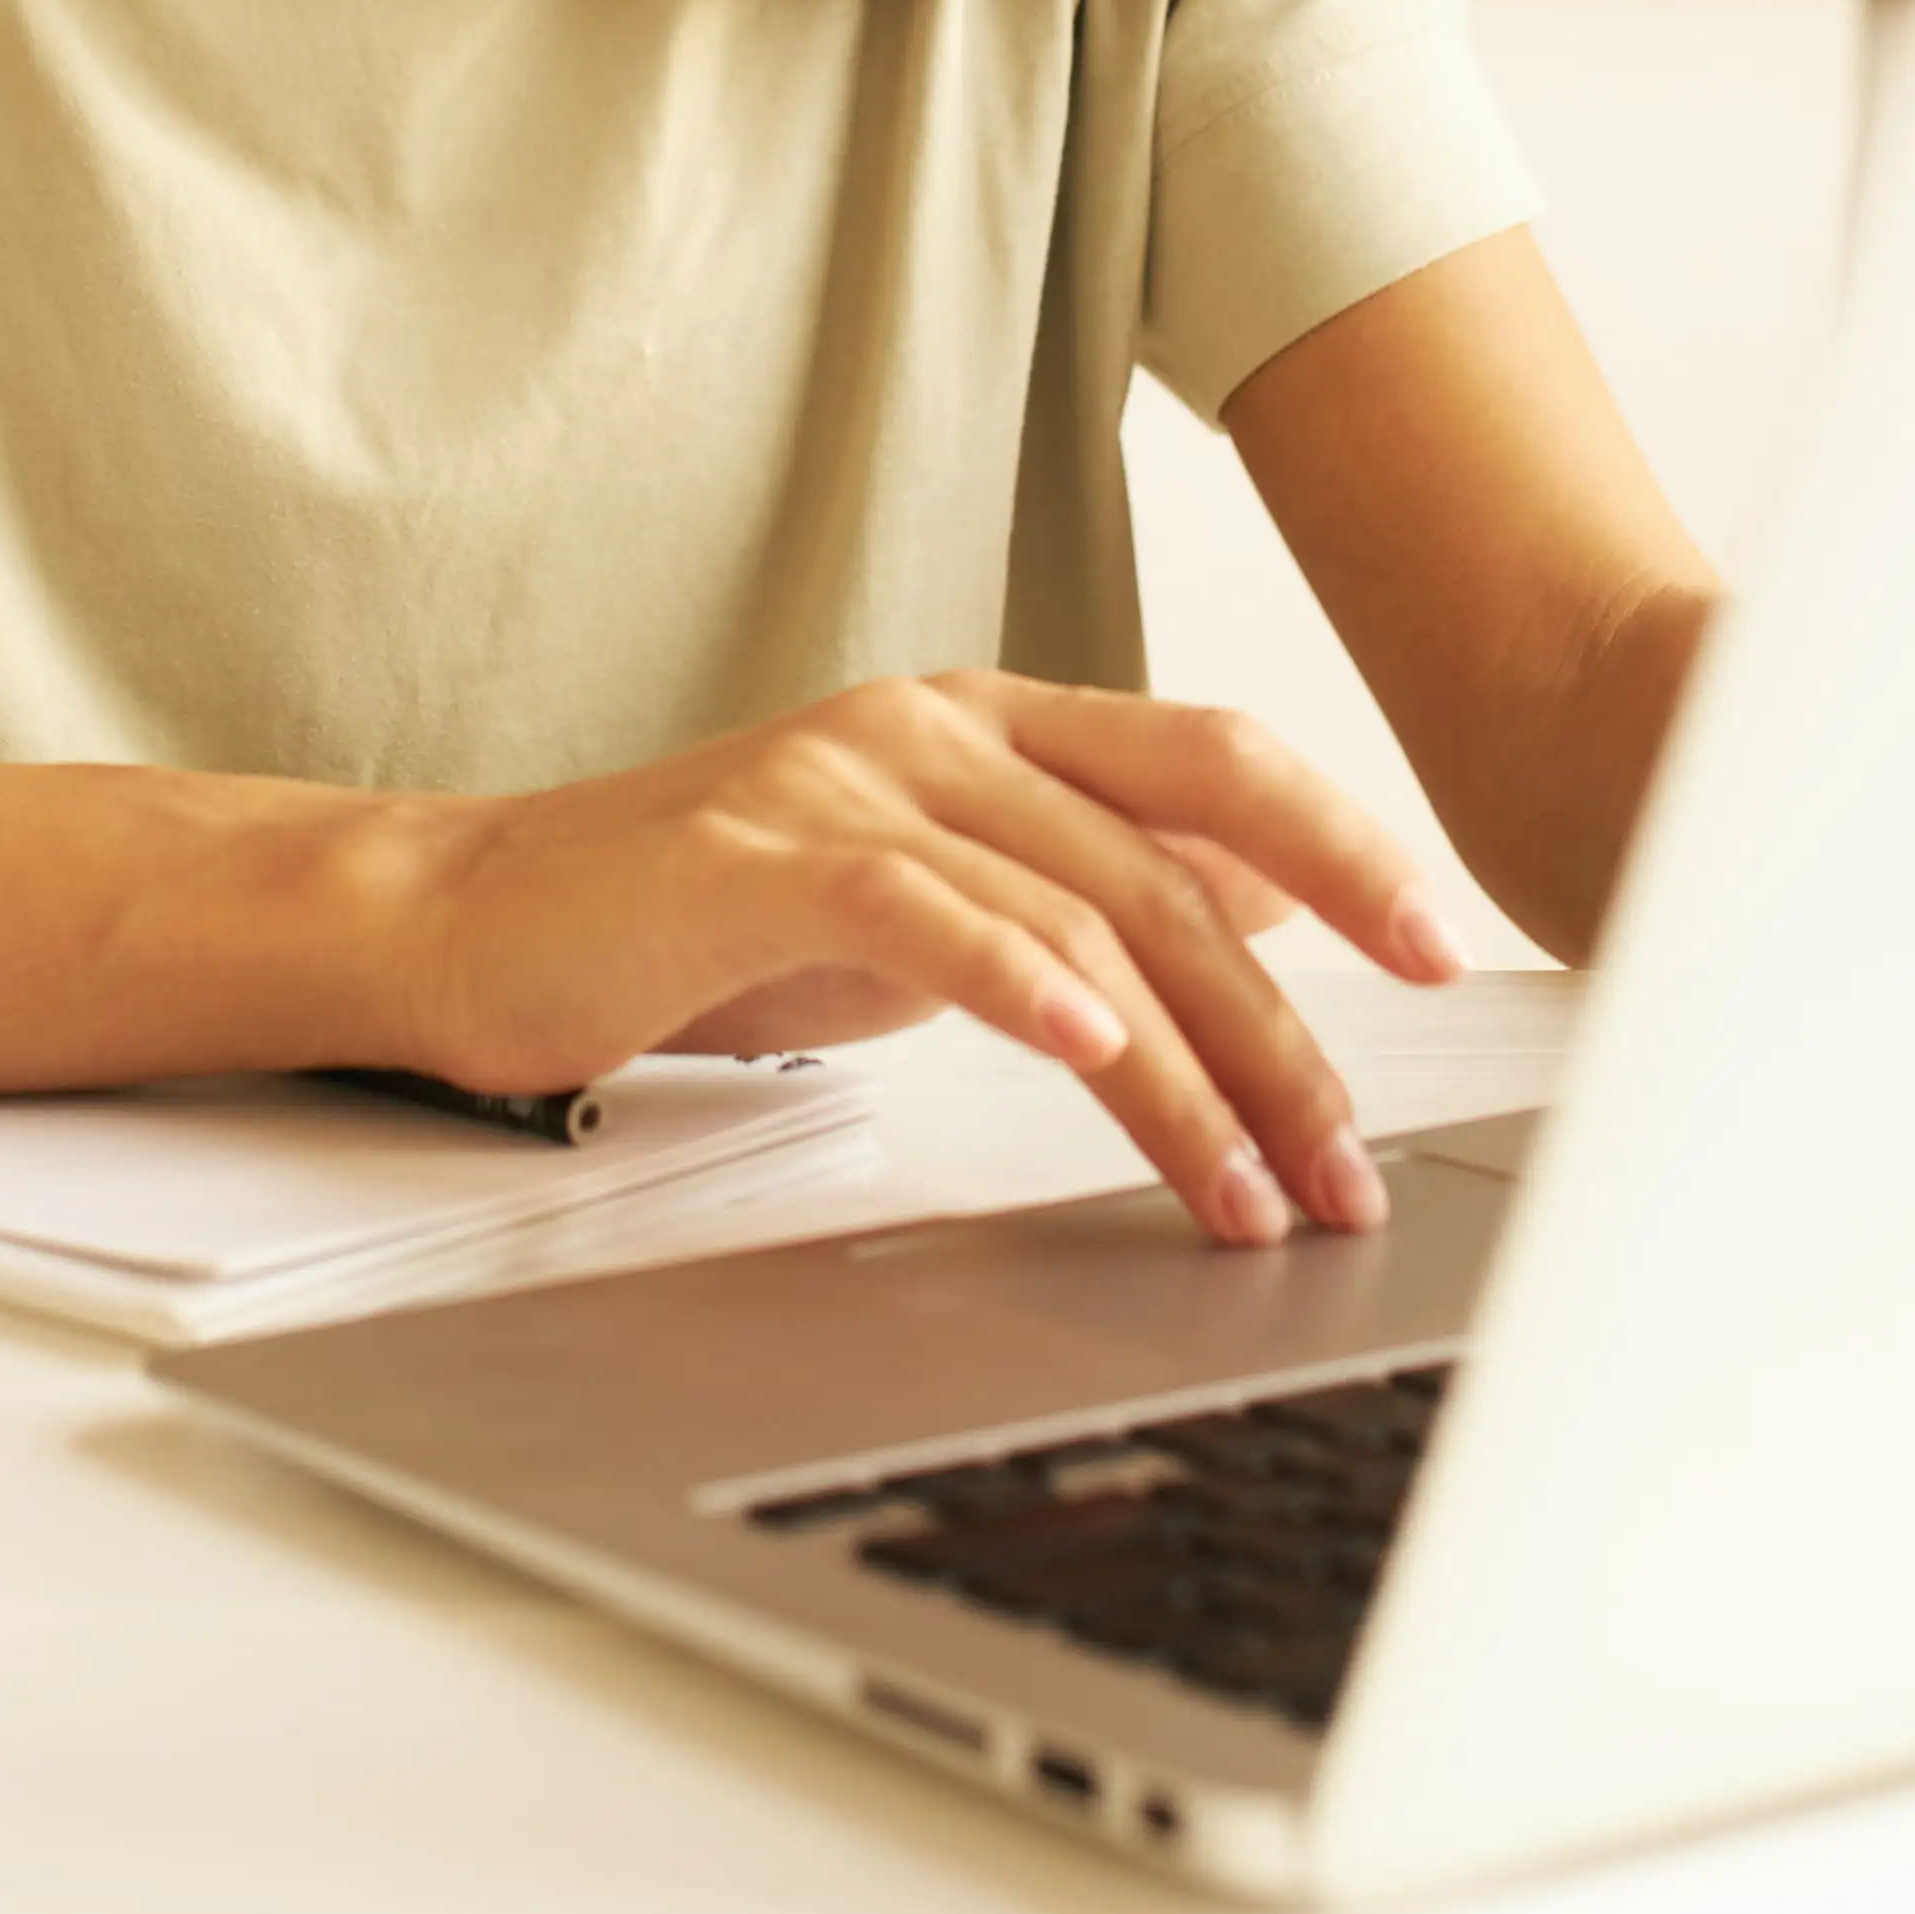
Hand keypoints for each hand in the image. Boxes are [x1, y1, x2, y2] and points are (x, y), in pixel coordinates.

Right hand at [371, 675, 1462, 1247]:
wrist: (471, 921)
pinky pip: (925, 911)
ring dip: (1185, 1070)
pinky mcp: (756, 857)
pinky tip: (1097, 1049)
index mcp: (991, 722)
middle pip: (1172, 861)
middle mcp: (934, 724)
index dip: (1346, 844)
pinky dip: (1023, 980)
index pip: (1216, 759)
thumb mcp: (933, 897)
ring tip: (1254, 1191)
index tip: (1444, 952)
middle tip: (1351, 1162)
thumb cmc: (700, 925)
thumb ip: (1088, 885)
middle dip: (1284, 1032)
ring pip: (1075, 909)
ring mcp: (844, 779)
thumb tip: (1280, 905)